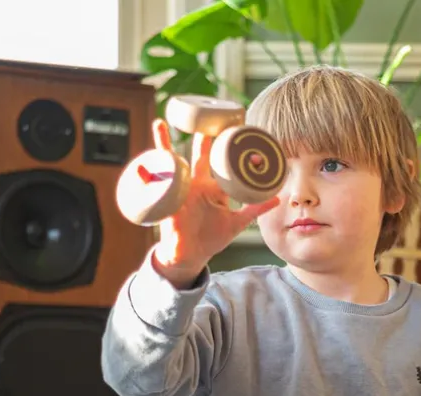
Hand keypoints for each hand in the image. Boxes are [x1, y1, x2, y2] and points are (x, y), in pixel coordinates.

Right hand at [150, 119, 279, 286]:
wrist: (191, 255)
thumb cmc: (212, 238)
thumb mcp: (237, 222)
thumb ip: (255, 209)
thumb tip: (277, 199)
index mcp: (214, 189)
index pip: (223, 164)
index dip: (228, 149)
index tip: (234, 129)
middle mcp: (197, 184)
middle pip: (200, 155)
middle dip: (202, 136)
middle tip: (206, 114)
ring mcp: (181, 190)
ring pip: (174, 162)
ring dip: (165, 144)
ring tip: (161, 123)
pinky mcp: (169, 200)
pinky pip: (157, 182)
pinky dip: (148, 171)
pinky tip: (143, 161)